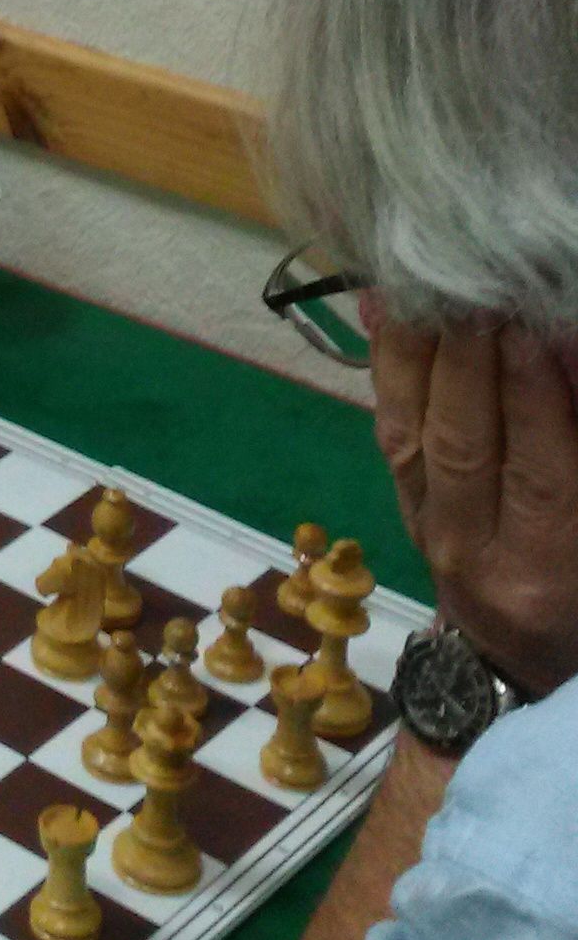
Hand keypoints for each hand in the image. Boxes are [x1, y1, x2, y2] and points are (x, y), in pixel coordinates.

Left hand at [371, 318, 577, 697]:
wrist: (521, 660)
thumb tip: (562, 349)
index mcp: (550, 567)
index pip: (538, 472)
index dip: (532, 394)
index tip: (529, 323)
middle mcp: (476, 553)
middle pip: (463, 445)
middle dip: (468, 358)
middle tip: (475, 285)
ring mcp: (428, 530)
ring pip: (409, 432)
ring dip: (415, 348)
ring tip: (423, 279)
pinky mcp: (401, 507)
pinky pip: (387, 428)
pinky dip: (385, 363)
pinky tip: (379, 305)